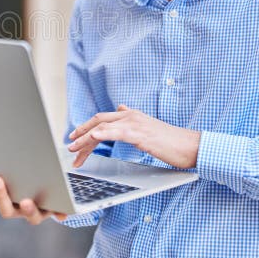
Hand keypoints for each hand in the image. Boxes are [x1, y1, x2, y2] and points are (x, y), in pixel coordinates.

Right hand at [0, 176, 67, 224]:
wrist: (53, 184)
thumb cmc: (27, 176)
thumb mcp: (13, 172)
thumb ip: (1, 169)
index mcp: (7, 200)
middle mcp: (20, 209)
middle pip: (8, 211)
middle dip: (1, 197)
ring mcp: (38, 211)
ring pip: (33, 216)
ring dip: (29, 210)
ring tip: (27, 201)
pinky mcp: (56, 209)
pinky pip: (59, 213)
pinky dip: (60, 213)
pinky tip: (62, 212)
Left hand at [68, 105, 200, 169]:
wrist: (189, 146)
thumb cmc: (171, 142)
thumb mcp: (149, 128)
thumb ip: (133, 120)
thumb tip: (122, 108)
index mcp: (131, 115)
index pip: (103, 119)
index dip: (86, 127)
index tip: (75, 137)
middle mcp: (130, 115)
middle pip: (98, 120)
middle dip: (80, 132)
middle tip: (69, 144)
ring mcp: (135, 123)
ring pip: (102, 127)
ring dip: (84, 138)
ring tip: (73, 149)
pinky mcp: (139, 134)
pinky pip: (116, 132)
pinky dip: (101, 134)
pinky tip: (91, 138)